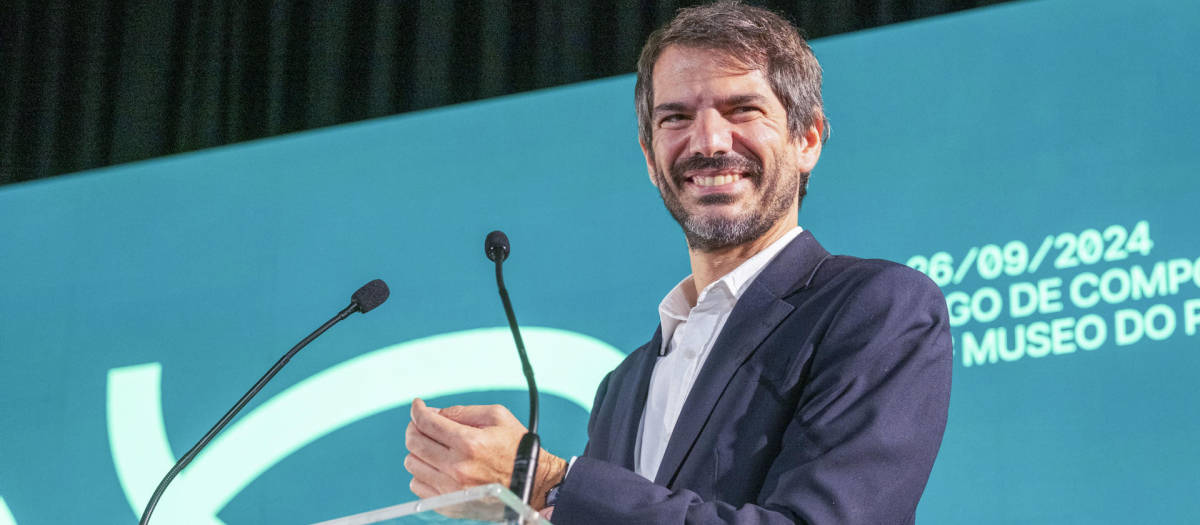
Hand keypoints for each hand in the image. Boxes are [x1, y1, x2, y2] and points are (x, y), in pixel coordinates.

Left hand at [404, 398, 567, 508]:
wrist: (532, 482)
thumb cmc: (515, 447)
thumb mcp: (497, 416)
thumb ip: (462, 411)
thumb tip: (432, 412)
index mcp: (469, 442)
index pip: (426, 422)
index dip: (417, 409)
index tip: (418, 405)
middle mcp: (457, 467)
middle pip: (414, 442)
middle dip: (415, 427)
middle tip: (424, 424)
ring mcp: (451, 488)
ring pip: (412, 463)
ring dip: (419, 451)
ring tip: (435, 447)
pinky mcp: (449, 505)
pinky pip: (417, 485)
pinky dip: (422, 473)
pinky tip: (437, 466)